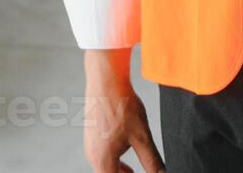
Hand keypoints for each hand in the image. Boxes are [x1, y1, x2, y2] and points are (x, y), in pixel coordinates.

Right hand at [82, 48, 165, 171]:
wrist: (106, 79)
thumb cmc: (122, 106)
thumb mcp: (141, 136)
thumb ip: (151, 161)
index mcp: (102, 161)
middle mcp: (92, 155)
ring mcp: (90, 144)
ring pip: (106, 166)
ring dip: (120, 170)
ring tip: (135, 171)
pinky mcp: (92, 134)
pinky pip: (103, 154)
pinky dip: (114, 159)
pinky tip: (127, 153)